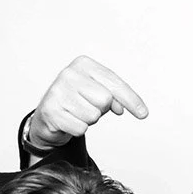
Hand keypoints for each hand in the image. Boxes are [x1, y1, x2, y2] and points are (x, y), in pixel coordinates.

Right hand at [26, 56, 148, 150]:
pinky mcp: (52, 111)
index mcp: (84, 64)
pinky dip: (78, 129)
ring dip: (89, 120)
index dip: (131, 100)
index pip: (114, 84)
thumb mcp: (98, 92)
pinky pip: (81, 128)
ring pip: (93, 116)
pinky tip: (69, 121)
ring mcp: (58, 91)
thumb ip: (114, 96)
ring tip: (77, 113)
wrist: (49, 114)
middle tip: (88, 106)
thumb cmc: (77, 100)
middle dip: (101, 109)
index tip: (143, 114)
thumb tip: (120, 108)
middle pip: (105, 100)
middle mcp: (69, 74)